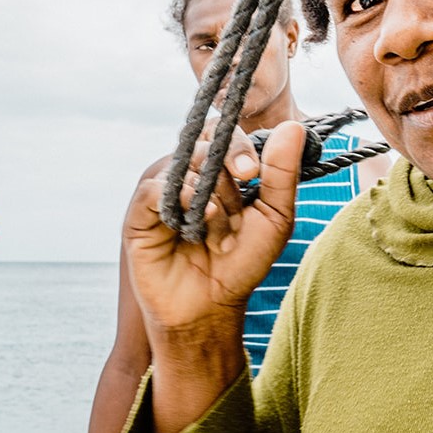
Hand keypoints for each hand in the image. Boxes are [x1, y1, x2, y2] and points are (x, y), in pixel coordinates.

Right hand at [123, 120, 304, 341]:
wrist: (211, 305)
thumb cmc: (243, 260)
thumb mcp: (275, 217)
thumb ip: (283, 173)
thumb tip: (293, 127)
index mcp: (218, 169)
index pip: (222, 132)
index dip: (237, 146)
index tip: (251, 172)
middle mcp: (188, 173)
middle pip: (203, 146)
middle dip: (227, 180)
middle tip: (236, 213)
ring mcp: (162, 191)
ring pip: (182, 166)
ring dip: (207, 200)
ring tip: (215, 234)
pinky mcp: (139, 213)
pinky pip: (154, 188)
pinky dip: (178, 200)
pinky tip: (193, 224)